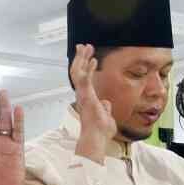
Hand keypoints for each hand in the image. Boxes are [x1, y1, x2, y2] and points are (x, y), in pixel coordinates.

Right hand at [70, 45, 115, 163]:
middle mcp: (82, 95)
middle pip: (77, 72)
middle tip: (84, 46)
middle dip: (81, 57)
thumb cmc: (101, 131)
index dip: (84, 66)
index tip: (89, 57)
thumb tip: (106, 103)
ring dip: (82, 59)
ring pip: (78, 72)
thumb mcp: (106, 116)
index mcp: (86, 98)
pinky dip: (88, 68)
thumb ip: (105, 108)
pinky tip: (93, 60)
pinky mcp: (86, 97)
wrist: (97, 138)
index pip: (82, 78)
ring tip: (87, 48)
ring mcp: (82, 95)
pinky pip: (85, 79)